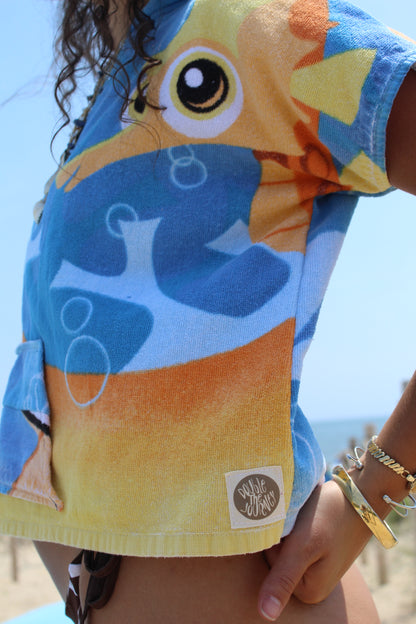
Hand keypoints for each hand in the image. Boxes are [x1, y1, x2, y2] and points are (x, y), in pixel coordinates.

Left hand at [257, 479, 372, 620]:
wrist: (360, 494)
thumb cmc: (332, 516)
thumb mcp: (304, 546)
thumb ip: (283, 579)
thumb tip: (265, 614)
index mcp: (307, 591)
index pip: (268, 558)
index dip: (276, 537)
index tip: (294, 527)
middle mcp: (311, 584)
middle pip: (275, 554)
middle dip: (283, 533)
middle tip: (301, 519)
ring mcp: (315, 567)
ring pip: (285, 544)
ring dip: (290, 526)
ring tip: (307, 517)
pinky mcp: (319, 551)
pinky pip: (297, 539)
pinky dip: (298, 524)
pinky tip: (312, 517)